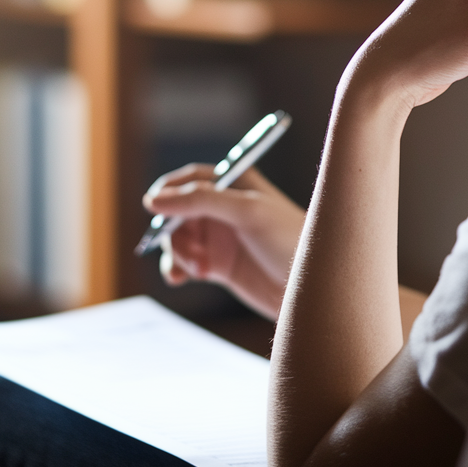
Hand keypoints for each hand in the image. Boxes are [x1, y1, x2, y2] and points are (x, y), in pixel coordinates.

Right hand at [142, 163, 305, 320]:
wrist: (314, 290)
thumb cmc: (289, 240)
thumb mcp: (247, 212)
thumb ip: (200, 200)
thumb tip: (153, 200)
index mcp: (237, 184)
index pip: (193, 177)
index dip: (170, 188)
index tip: (153, 205)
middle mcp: (226, 208)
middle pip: (180, 210)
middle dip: (173, 229)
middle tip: (181, 250)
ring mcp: (222, 237)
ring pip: (179, 238)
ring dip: (177, 252)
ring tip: (195, 270)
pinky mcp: (220, 264)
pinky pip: (186, 262)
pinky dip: (178, 268)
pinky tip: (181, 278)